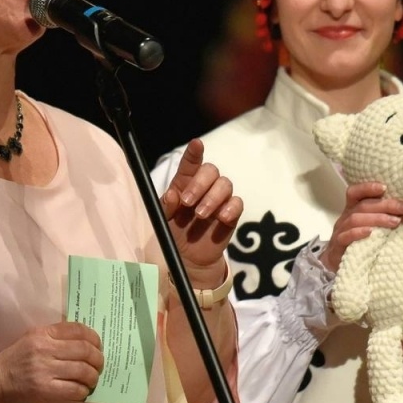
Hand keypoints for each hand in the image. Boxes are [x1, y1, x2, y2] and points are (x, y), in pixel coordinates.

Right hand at [0, 322, 103, 402]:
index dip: (94, 338)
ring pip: (83, 370)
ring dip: (93, 378)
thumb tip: (85, 346)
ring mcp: (43, 368)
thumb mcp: (30, 343)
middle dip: (98, 360)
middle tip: (99, 367)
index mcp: (41, 333)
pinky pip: (74, 389)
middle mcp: (44, 347)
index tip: (98, 347)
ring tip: (91, 382)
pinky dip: (83, 392)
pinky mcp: (43, 389)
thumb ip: (53, 340)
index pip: (77, 329)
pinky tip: (81, 393)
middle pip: (85, 350)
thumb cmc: (11, 365)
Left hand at [160, 138, 242, 285]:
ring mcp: (219, 200)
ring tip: (201, 215)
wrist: (189, 258)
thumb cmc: (175, 232)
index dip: (194, 153)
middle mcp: (204, 187)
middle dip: (200, 183)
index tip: (196, 144)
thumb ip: (166, 207)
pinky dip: (231, 208)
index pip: (191, 164)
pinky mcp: (231, 214)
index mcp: (185, 183)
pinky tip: (221, 218)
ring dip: (213, 198)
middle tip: (188, 202)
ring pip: (225, 184)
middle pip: (211, 170)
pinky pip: (237, 203)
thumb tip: (172, 194)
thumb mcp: (164, 221)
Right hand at [322, 181, 402, 271]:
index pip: (355, 193)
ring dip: (377, 219)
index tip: (385, 187)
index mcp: (352, 210)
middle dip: (384, 205)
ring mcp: (340, 232)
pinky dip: (358, 233)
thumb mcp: (370, 228)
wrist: (338, 266)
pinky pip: (345, 237)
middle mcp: (345, 218)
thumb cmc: (359, 244)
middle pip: (361, 206)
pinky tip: (370, 233)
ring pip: (355, 219)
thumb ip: (382, 217)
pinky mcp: (338, 247)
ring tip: (395, 222)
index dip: (368, 188)